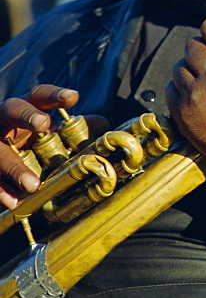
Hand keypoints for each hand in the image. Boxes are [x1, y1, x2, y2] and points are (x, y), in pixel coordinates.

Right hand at [0, 85, 79, 208]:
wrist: (2, 161)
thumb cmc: (32, 140)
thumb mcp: (52, 133)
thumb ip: (77, 129)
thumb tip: (103, 126)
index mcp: (27, 108)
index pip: (39, 95)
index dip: (54, 94)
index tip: (72, 97)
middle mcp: (6, 120)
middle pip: (12, 109)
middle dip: (27, 115)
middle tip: (42, 124)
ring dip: (14, 167)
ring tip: (32, 184)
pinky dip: (1, 190)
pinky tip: (13, 202)